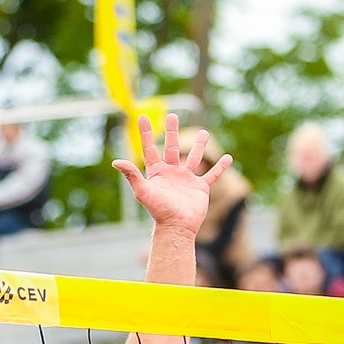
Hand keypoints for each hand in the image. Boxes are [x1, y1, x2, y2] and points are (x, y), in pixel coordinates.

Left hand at [113, 113, 226, 233]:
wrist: (177, 227)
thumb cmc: (158, 211)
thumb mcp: (143, 191)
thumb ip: (131, 175)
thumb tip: (115, 162)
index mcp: (157, 172)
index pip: (150, 148)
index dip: (146, 133)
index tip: (142, 117)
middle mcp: (172, 173)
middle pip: (172, 147)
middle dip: (172, 132)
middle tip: (173, 116)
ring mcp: (187, 179)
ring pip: (194, 157)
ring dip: (200, 145)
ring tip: (204, 132)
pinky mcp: (200, 188)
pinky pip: (212, 174)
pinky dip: (220, 167)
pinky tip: (228, 158)